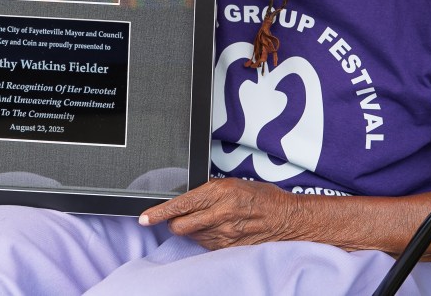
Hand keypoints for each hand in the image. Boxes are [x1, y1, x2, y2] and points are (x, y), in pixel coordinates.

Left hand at [139, 177, 299, 249]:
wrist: (286, 219)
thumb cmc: (263, 198)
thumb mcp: (233, 184)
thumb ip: (208, 192)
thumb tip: (187, 201)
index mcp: (219, 192)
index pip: (180, 205)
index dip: (158, 213)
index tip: (144, 218)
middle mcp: (219, 213)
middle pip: (180, 225)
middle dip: (174, 222)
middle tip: (179, 218)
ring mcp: (224, 233)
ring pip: (191, 236)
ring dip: (192, 230)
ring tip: (209, 220)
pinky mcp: (228, 247)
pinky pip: (205, 244)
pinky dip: (205, 238)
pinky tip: (217, 230)